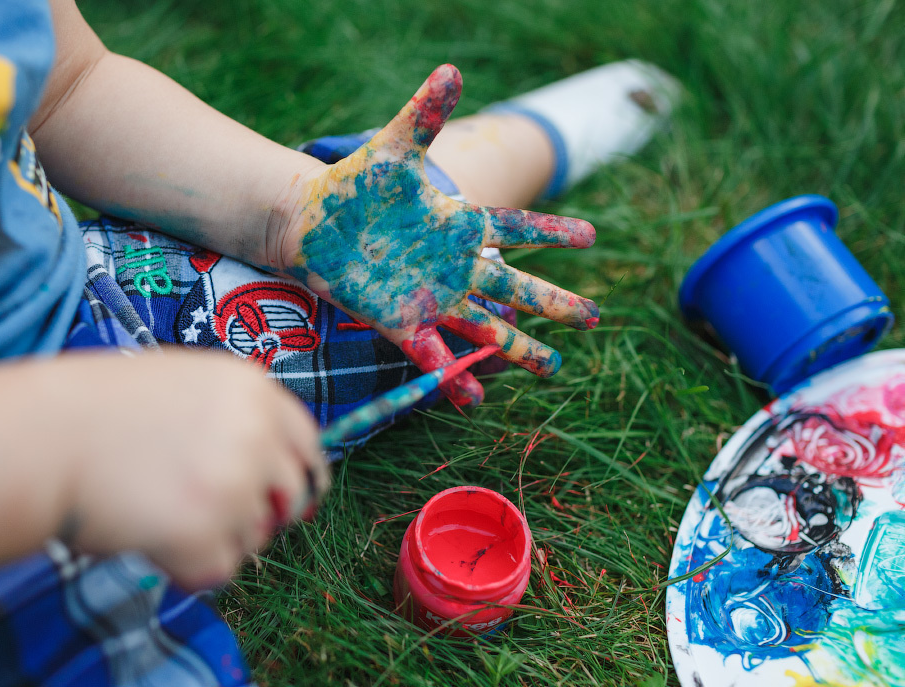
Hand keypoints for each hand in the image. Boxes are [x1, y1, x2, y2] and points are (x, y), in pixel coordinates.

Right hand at [64, 352, 328, 589]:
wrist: (41, 437)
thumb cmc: (94, 409)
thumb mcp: (181, 383)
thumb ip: (233, 415)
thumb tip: (270, 465)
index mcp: (253, 389)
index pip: (309, 441)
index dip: (301, 473)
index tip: (292, 495)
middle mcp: (257, 433)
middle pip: (293, 494)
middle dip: (263, 513)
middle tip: (214, 516)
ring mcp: (237, 484)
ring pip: (256, 535)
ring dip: (215, 536)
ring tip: (157, 509)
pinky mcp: (209, 532)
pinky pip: (218, 568)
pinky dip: (185, 563)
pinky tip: (146, 532)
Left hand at [273, 65, 597, 405]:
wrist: (311, 223)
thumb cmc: (353, 185)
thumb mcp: (393, 150)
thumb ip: (424, 116)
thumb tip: (452, 72)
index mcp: (458, 224)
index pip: (515, 229)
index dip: (552, 234)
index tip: (592, 237)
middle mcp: (452, 265)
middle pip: (514, 288)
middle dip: (554, 302)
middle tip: (594, 316)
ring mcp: (430, 296)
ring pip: (486, 326)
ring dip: (518, 348)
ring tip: (554, 368)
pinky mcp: (401, 321)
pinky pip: (435, 353)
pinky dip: (455, 375)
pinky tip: (476, 398)